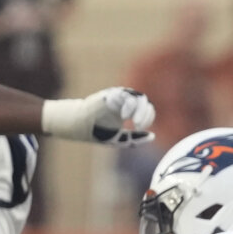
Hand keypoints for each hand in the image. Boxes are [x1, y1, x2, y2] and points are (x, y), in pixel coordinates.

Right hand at [40, 87, 155, 145]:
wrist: (79, 125)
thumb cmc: (98, 132)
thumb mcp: (120, 139)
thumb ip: (135, 138)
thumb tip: (152, 136)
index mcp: (129, 110)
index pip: (146, 108)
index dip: (147, 117)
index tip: (139, 128)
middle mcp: (124, 102)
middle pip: (144, 102)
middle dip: (145, 114)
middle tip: (138, 125)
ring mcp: (118, 97)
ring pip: (137, 97)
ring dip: (138, 110)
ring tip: (132, 122)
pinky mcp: (111, 95)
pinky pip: (126, 95)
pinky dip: (129, 106)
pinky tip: (123, 116)